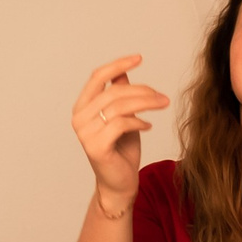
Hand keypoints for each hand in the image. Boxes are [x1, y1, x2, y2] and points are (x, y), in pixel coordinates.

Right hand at [71, 54, 168, 210]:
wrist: (119, 183)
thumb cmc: (121, 150)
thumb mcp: (122, 117)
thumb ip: (118, 96)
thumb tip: (122, 73)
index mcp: (82, 108)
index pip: (97, 77)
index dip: (118, 64)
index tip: (138, 58)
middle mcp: (79, 118)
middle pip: (114, 92)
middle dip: (142, 90)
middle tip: (162, 96)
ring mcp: (85, 133)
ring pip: (120, 106)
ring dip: (146, 103)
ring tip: (162, 106)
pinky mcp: (96, 147)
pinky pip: (121, 124)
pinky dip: (139, 122)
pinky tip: (148, 126)